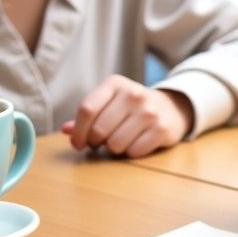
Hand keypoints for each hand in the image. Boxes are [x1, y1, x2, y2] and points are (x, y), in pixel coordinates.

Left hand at [62, 75, 194, 157]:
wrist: (171, 108)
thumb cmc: (132, 108)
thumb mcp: (110, 103)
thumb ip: (89, 116)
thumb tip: (66, 130)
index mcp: (115, 84)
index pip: (87, 109)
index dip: (78, 131)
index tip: (78, 144)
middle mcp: (133, 94)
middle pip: (99, 129)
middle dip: (95, 142)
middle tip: (100, 143)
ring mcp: (150, 111)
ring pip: (115, 144)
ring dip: (113, 148)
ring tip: (119, 141)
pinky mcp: (162, 129)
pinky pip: (134, 152)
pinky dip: (131, 153)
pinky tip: (135, 144)